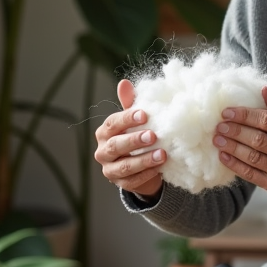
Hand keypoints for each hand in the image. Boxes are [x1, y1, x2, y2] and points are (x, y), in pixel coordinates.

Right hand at [94, 80, 164, 197]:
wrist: (141, 165)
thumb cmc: (137, 136)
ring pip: (124, 166)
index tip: (145, 114)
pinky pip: (133, 181)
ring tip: (162, 155)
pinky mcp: (120, 184)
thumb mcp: (136, 121)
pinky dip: (146, 175)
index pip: (112, 123)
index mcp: (105, 132)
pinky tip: (159, 169)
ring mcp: (110, 169)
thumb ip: (130, 104)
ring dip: (144, 160)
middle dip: (134, 140)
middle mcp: (103, 151)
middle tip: (153, 136)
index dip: (127, 119)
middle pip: (115, 146)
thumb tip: (124, 83)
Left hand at [214, 87, 266, 210]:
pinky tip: (223, 156)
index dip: (244, 115)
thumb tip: (263, 89)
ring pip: (251, 157)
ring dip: (231, 147)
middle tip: (218, 125)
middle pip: (257, 139)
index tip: (227, 112)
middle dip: (234, 131)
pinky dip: (234, 164)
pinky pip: (250, 174)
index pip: (266, 120)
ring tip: (217, 139)